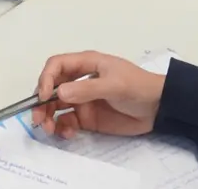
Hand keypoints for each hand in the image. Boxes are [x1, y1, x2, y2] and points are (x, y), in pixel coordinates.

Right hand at [30, 51, 164, 138]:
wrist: (158, 108)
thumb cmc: (138, 87)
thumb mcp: (114, 85)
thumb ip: (87, 89)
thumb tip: (59, 92)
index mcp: (86, 64)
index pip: (57, 65)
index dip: (46, 79)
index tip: (44, 96)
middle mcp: (79, 80)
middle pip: (51, 87)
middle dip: (41, 102)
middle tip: (38, 119)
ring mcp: (82, 99)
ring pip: (55, 106)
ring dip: (48, 117)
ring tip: (50, 129)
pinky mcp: (86, 117)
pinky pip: (67, 121)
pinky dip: (62, 127)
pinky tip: (67, 133)